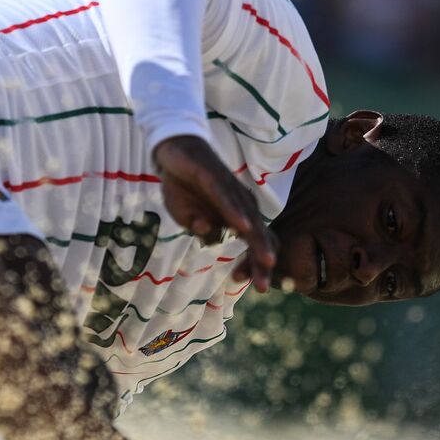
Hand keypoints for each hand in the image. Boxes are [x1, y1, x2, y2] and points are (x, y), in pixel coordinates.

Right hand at [153, 135, 275, 291]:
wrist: (173, 153)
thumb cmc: (184, 187)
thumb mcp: (186, 216)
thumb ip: (201, 230)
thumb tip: (211, 239)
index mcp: (236, 216)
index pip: (254, 242)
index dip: (254, 264)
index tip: (250, 285)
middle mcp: (239, 204)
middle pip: (258, 235)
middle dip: (262, 261)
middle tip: (263, 287)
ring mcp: (229, 191)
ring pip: (247, 220)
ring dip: (257, 243)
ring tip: (267, 263)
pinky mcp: (215, 177)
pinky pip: (227, 199)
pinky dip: (235, 214)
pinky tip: (241, 228)